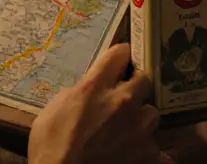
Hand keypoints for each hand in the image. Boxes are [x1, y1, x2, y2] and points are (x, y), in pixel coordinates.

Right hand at [28, 43, 159, 163]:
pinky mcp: (148, 155)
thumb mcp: (55, 109)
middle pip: (144, 80)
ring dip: (141, 120)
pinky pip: (156, 148)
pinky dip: (147, 152)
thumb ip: (78, 94)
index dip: (120, 56)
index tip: (120, 60)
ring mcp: (138, 129)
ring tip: (128, 133)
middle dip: (136, 87)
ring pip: (152, 114)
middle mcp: (122, 102)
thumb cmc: (50, 146)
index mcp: (95, 87)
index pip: (119, 53)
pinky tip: (135, 155)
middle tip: (123, 100)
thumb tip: (89, 92)